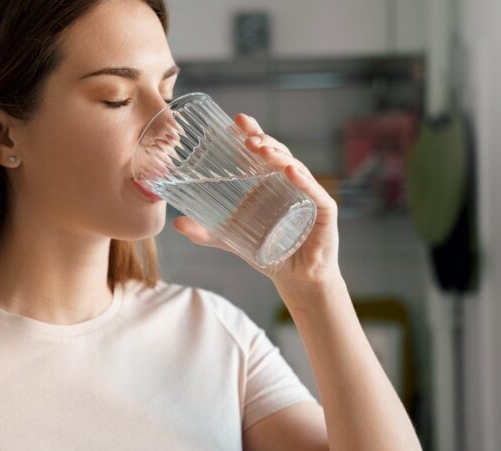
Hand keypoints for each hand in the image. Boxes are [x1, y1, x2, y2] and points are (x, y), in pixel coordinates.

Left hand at [173, 113, 341, 287]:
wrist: (296, 278)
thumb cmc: (269, 252)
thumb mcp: (231, 239)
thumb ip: (205, 232)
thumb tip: (176, 223)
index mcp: (271, 182)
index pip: (263, 151)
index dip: (252, 133)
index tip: (236, 121)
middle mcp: (291, 183)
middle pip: (279, 154)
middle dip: (263, 141)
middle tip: (246, 136)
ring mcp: (309, 194)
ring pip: (296, 168)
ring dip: (279, 156)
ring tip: (262, 149)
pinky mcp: (324, 212)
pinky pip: (314, 193)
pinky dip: (303, 181)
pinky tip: (290, 171)